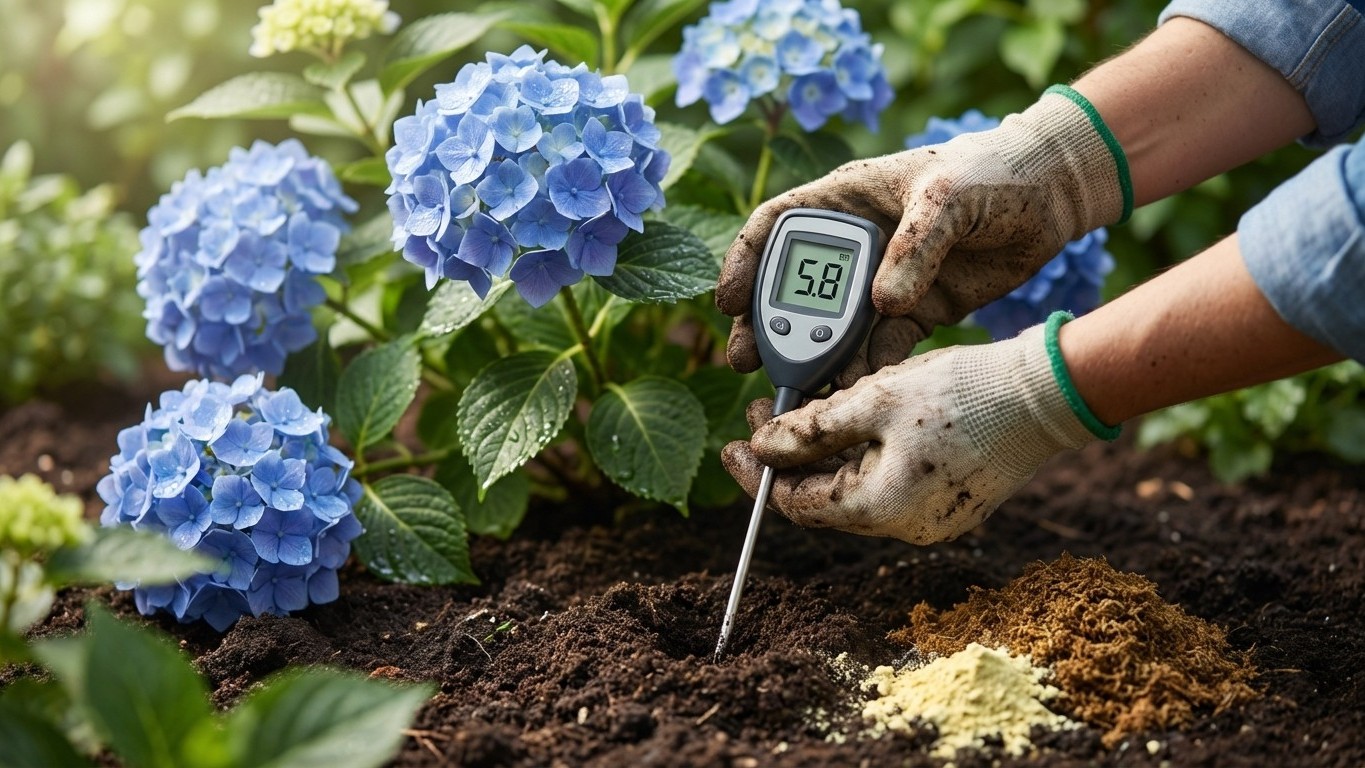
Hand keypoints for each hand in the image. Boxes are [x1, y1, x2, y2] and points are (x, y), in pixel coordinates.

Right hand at [716, 90, 1123, 384]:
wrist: (1052, 196)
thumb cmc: (994, 173)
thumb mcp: (951, 196)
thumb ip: (915, 246)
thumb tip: (882, 304)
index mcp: (846, 201)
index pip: (775, 227)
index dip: (743, 263)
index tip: (728, 302)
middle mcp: (854, 245)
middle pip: (794, 289)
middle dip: (770, 327)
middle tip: (752, 362)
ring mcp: (882, 282)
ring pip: (832, 327)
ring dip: (815, 359)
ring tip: (800, 391)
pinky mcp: (913, 312)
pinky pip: (879, 347)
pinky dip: (864, 371)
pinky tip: (853, 392)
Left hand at [720, 323, 1099, 543]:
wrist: (1046, 393)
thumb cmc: (965, 391)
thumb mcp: (875, 398)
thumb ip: (811, 428)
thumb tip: (760, 447)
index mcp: (880, 508)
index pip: (796, 504)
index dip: (757, 474)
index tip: (733, 443)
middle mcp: (904, 527)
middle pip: (823, 500)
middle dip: (789, 459)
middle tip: (765, 414)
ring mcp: (930, 519)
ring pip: (853, 490)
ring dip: (824, 455)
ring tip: (809, 408)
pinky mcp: (947, 503)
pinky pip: (885, 485)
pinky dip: (860, 457)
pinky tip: (853, 420)